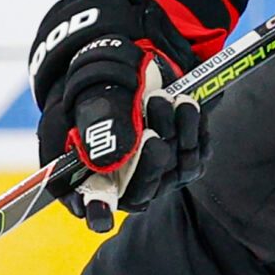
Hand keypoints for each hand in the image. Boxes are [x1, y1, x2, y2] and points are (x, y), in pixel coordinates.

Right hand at [27, 0, 205, 232]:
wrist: (138, 56)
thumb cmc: (103, 77)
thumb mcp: (96, 92)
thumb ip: (101, 124)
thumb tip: (109, 159)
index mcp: (81, 165)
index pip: (85, 201)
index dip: (94, 209)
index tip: (99, 217)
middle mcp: (116, 176)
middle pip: (137, 193)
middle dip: (149, 162)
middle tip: (153, 133)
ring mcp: (150, 171)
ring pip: (170, 173)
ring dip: (174, 135)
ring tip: (168, 99)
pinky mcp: (178, 159)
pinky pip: (193, 157)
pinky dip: (193, 130)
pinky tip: (186, 104)